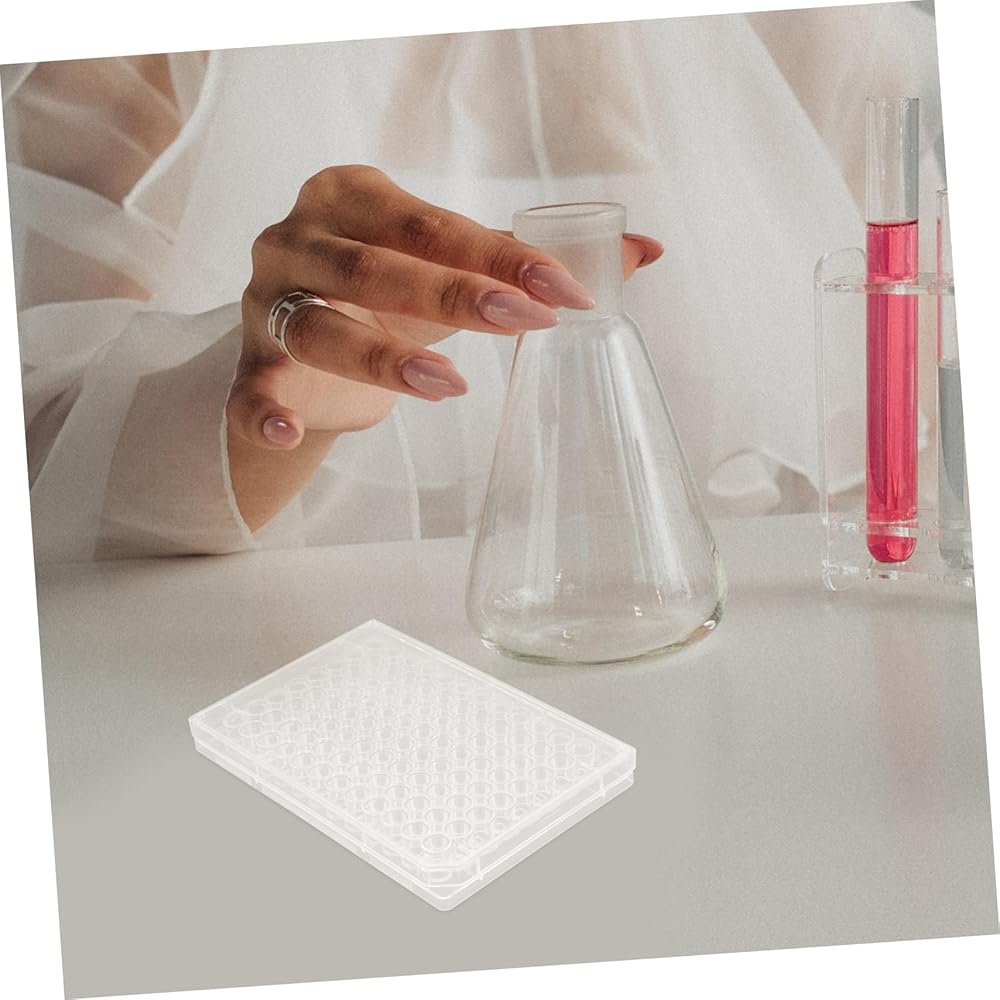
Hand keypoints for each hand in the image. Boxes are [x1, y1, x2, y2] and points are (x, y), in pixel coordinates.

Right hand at [229, 165, 662, 449]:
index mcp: (351, 196)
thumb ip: (533, 260)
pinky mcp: (248, 362)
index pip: (430, 223)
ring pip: (317, 325)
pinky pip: (248, 387)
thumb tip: (648, 251)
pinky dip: (262, 410)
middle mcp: (297, 236)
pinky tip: (286, 431)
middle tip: (526, 322)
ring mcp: (265, 301)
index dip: (502, 256)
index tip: (567, 292)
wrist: (309, 344)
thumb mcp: (451, 270)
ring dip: (382, 356)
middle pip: (374, 264)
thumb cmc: (386, 292)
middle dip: (454, 293)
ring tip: (450, 385)